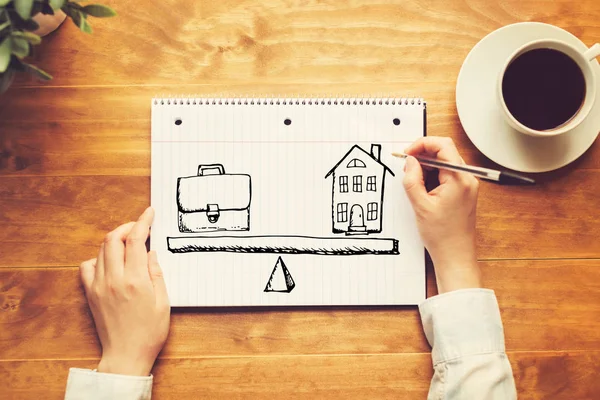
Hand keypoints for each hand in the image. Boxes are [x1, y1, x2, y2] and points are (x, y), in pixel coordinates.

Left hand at [79, 207, 169, 375]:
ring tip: (128, 244)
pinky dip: (98, 258)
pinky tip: (110, 262)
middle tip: (139, 227)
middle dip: (127, 226)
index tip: (149, 213)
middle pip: (114, 238)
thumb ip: (156, 273)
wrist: (126, 355)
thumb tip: (151, 252)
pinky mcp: (90, 294)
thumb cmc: (149, 332)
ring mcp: (99, 285)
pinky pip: (87, 266)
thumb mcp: (163, 302)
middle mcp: (114, 279)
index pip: (135, 239)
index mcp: (135, 280)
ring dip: (115, 240)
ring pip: (101, 249)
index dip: (142, 221)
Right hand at [402, 137, 481, 293]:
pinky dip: (433, 176)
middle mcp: (467, 179)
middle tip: (407, 166)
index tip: (408, 153)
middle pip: (444, 151)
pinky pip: (447, 174)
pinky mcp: (463, 191)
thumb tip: (410, 161)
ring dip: (427, 166)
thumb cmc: (442, 235)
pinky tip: (423, 189)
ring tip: (415, 182)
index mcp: (459, 179)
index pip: (442, 146)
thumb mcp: (420, 205)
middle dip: (423, 155)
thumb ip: (412, 179)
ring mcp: (467, 185)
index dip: (422, 144)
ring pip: (445, 162)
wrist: (455, 255)